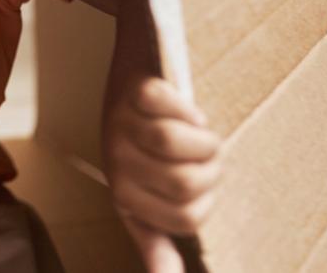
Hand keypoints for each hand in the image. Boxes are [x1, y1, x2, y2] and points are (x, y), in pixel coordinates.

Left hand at [104, 77, 222, 271]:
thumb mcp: (146, 198)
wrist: (130, 86)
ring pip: (172, 141)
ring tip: (197, 129)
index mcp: (125, 195)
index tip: (199, 177)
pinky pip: (163, 99)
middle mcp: (116, 163)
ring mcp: (119, 125)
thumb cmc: (143, 147)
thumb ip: (157, 240)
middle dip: (210, 165)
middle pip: (186, 181)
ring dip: (200, 133)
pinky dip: (183, 101)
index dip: (207, 198)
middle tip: (204, 151)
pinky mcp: (128, 91)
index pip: (187, 218)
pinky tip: (180, 103)